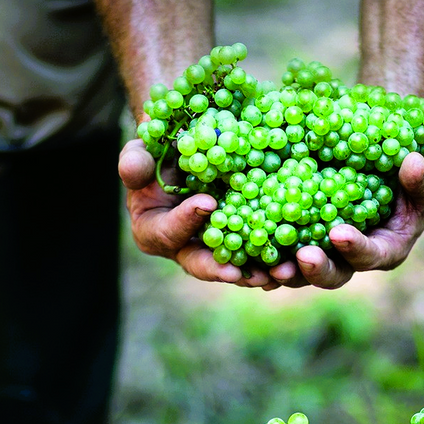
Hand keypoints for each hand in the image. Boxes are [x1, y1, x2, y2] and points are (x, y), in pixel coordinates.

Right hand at [118, 139, 275, 287]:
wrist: (190, 152)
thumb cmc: (160, 151)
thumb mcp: (142, 150)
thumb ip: (135, 161)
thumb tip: (131, 170)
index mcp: (152, 230)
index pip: (165, 232)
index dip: (184, 220)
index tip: (207, 203)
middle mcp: (182, 248)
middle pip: (198, 264)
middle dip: (219, 268)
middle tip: (238, 272)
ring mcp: (212, 250)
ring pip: (232, 267)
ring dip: (254, 273)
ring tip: (275, 273)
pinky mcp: (239, 244)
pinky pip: (255, 257)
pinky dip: (272, 260)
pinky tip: (293, 262)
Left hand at [268, 152, 423, 288]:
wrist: (375, 174)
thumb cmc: (403, 180)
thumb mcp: (418, 180)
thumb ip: (421, 179)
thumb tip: (414, 163)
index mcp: (384, 250)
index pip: (371, 256)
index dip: (355, 248)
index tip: (339, 233)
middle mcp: (350, 261)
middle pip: (332, 275)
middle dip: (315, 269)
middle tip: (300, 257)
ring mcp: (321, 256)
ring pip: (298, 273)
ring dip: (280, 272)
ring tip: (264, 267)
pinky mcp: (295, 245)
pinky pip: (275, 257)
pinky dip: (258, 259)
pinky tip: (238, 256)